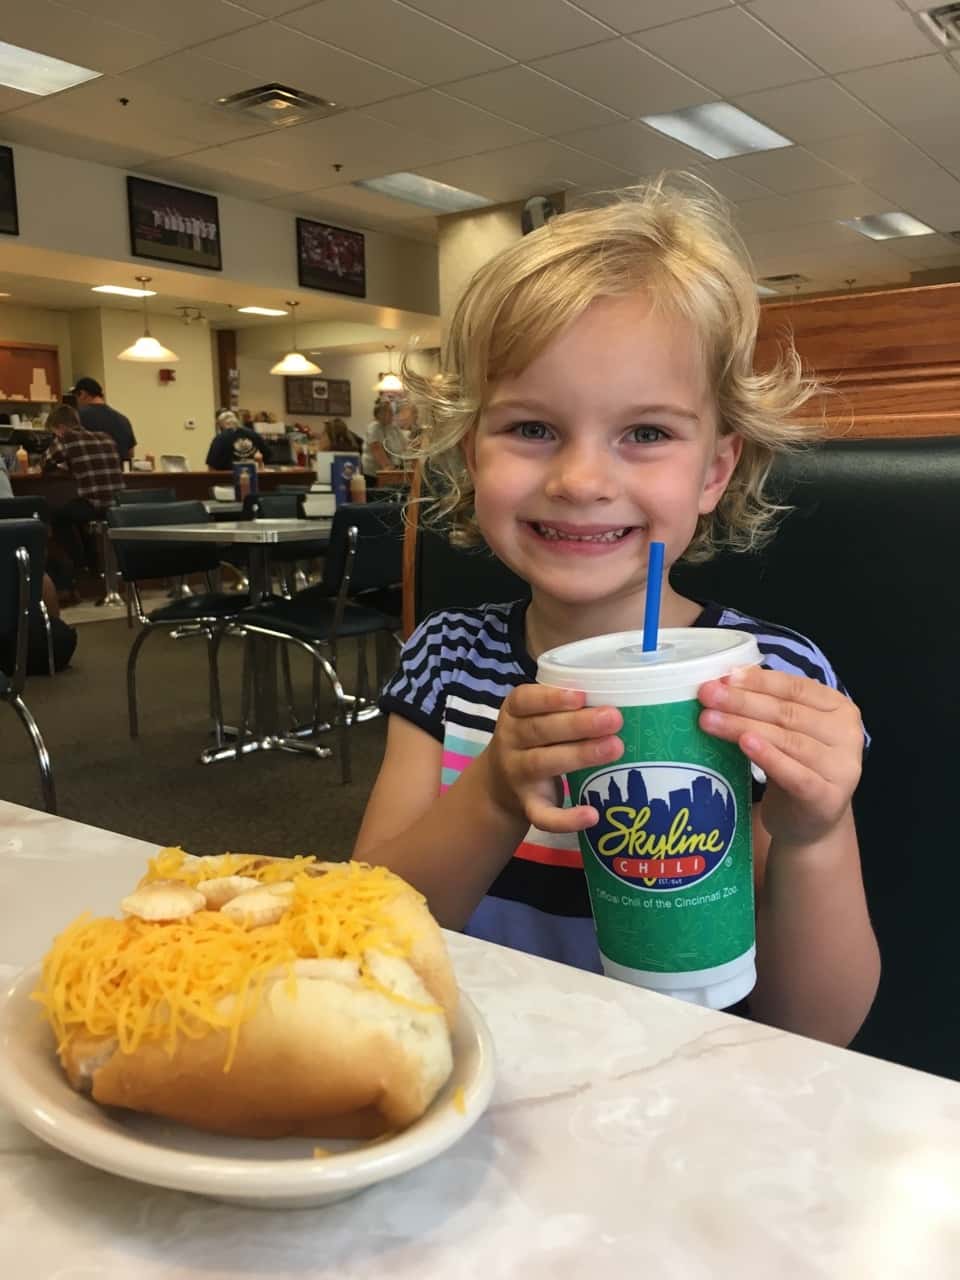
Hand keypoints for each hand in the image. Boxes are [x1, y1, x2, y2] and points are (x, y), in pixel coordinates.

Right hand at [485, 685, 623, 833]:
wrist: (498, 786)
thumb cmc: (531, 740)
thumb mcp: (535, 717)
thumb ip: (563, 709)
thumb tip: (617, 702)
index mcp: (513, 713)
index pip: (524, 700)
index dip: (551, 698)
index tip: (581, 696)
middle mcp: (511, 742)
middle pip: (540, 730)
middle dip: (578, 724)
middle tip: (614, 719)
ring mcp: (517, 775)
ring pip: (544, 764)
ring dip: (580, 756)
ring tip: (615, 748)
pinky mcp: (527, 805)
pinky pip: (543, 815)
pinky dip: (566, 819)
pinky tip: (592, 815)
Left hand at [698, 666, 863, 847]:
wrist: (809, 823)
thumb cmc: (793, 766)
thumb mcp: (785, 730)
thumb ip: (767, 704)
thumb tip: (727, 678)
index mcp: (839, 708)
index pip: (796, 687)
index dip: (758, 681)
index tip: (724, 677)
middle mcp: (847, 735)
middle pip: (787, 713)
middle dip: (742, 702)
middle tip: (707, 695)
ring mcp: (842, 768)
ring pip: (786, 740)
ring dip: (743, 726)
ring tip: (709, 720)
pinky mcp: (828, 798)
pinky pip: (795, 774)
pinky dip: (769, 757)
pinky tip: (745, 744)